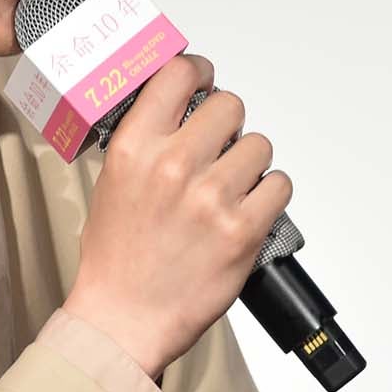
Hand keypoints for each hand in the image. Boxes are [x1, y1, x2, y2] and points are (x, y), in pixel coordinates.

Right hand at [61, 54, 292, 377]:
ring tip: (229, 189)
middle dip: (228, 124)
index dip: (200, 72)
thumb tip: (178, 109)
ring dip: (250, 164)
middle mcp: (173, 164)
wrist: (123, 319)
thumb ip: (146, 140)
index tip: (204, 79)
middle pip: (230, 105)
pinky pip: (279, 186)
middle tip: (218, 147)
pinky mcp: (243, 230)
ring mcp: (211, 197)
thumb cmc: (117, 259)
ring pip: (259, 146)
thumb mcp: (112, 182)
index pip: (179, 74)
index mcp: (135, 147)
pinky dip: (268, 196)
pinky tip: (245, 210)